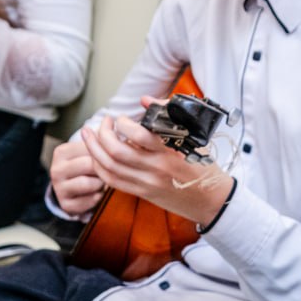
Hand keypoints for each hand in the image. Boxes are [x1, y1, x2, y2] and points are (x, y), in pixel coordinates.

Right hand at [50, 138, 104, 215]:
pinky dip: (98, 197)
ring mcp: (59, 188)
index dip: (105, 153)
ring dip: (101, 184)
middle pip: (90, 165)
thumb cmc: (85, 166)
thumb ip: (99, 140)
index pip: (91, 147)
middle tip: (107, 171)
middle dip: (103, 169)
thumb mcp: (88, 151)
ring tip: (100, 182)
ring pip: (90, 184)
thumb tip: (112, 123)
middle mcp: (56, 169)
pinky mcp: (65, 204)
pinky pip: (90, 201)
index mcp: (62, 151)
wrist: (72, 190)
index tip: (109, 156)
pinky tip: (96, 193)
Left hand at [79, 99, 231, 225]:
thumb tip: (145, 100)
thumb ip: (169, 116)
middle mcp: (156, 169)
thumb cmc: (204, 166)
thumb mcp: (193, 138)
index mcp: (171, 152)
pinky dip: (99, 167)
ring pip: (109, 167)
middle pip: (116, 152)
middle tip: (104, 122)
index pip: (139, 135)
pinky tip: (96, 156)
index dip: (123, 124)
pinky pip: (112, 181)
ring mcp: (147, 184)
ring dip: (94, 149)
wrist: (211, 200)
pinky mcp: (142, 194)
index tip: (122, 118)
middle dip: (102, 134)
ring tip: (89, 135)